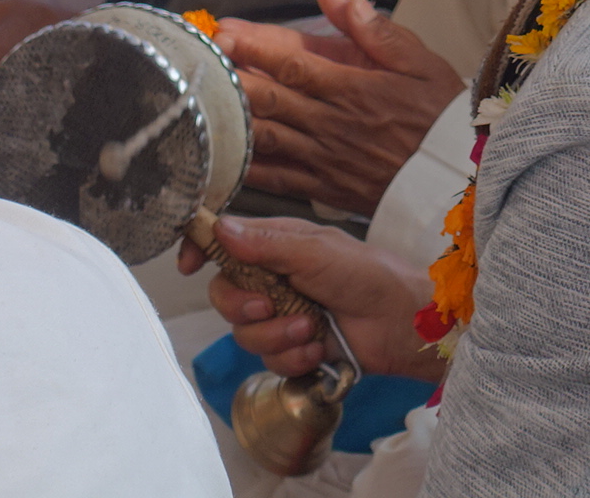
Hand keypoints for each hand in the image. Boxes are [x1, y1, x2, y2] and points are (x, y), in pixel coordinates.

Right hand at [184, 213, 440, 383]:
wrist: (401, 322)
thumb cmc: (367, 274)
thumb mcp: (316, 251)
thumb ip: (267, 244)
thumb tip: (219, 229)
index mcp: (275, 245)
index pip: (222, 243)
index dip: (199, 250)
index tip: (188, 266)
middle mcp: (272, 280)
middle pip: (223, 296)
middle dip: (242, 307)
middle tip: (269, 305)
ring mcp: (281, 316)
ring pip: (244, 333)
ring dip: (277, 335)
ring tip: (312, 328)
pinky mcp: (294, 348)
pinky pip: (270, 361)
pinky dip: (294, 356)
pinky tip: (320, 347)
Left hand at [216, 0, 466, 216]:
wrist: (459, 181)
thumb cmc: (441, 117)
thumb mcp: (423, 63)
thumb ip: (378, 31)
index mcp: (354, 89)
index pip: (294, 64)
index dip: (255, 47)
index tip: (224, 31)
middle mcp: (331, 124)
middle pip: (268, 99)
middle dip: (230, 78)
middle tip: (196, 60)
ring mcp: (323, 159)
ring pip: (264, 136)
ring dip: (227, 118)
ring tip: (194, 101)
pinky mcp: (322, 188)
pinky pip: (276, 178)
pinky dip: (245, 168)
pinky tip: (215, 156)